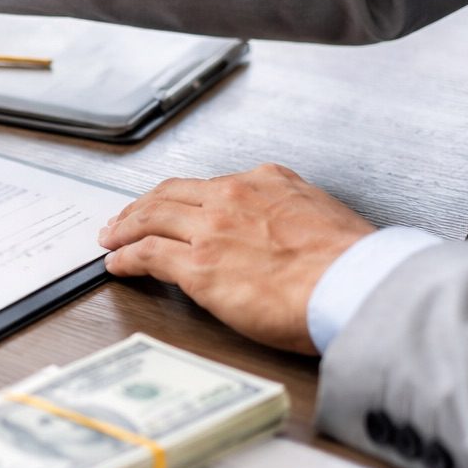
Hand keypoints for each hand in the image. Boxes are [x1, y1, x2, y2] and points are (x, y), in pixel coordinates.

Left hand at [96, 163, 375, 354]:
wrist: (356, 285)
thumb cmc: (354, 265)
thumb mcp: (325, 215)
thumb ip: (294, 213)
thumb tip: (286, 230)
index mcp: (266, 182)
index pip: (209, 186)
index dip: (180, 196)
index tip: (169, 204)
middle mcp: (233, 198)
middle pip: (169, 195)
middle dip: (141, 206)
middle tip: (124, 218)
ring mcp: (211, 230)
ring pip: (150, 219)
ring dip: (124, 228)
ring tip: (111, 238)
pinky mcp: (198, 266)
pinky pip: (146, 255)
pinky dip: (125, 257)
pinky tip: (116, 263)